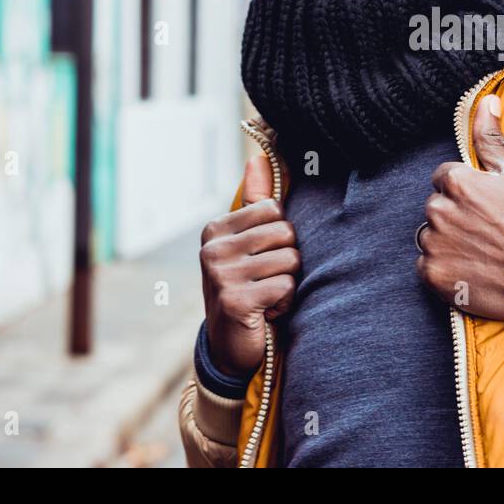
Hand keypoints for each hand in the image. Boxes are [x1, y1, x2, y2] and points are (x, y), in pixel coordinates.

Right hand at [199, 153, 299, 379]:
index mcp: (215, 229)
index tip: (261, 259)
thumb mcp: (248, 243)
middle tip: (266, 281)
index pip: (274, 210)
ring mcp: (222, 275)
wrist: (230, 346)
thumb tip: (259, 157)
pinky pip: (286, 286)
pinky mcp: (236, 301)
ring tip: (266, 297)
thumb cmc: (246, 287)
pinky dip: (285, 303)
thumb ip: (255, 202)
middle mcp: (213, 249)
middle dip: (287, 260)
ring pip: (291, 260)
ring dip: (287, 284)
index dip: (280, 237)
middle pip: (286, 233)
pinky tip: (266, 313)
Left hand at [417, 94, 503, 320]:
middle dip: (456, 213)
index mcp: (458, 182)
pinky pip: (427, 264)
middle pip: (436, 205)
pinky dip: (445, 266)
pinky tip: (473, 268)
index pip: (445, 177)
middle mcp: (439, 211)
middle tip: (490, 228)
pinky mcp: (433, 275)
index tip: (489, 205)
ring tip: (483, 250)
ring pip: (431, 235)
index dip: (468, 189)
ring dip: (449, 239)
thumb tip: (486, 102)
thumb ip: (493, 139)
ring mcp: (434, 245)